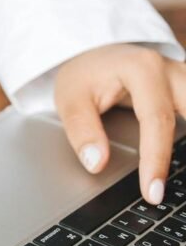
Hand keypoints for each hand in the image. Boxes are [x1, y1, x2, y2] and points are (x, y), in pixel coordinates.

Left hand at [55, 44, 185, 203]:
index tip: (152, 191)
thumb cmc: (83, 73)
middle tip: (183, 185)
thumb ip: (83, 130)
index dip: (156, 159)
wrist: (91, 53)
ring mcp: (184, 78)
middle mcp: (171, 71)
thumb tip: (96, 163)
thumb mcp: (71, 98)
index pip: (157, 121)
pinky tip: (185, 158)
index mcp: (142, 69)